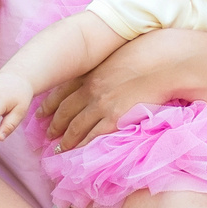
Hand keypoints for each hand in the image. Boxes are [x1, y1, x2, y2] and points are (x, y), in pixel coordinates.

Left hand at [42, 29, 197, 149]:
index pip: (64, 90)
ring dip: (65, 139)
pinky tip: (77, 153)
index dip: (51, 102)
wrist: (164, 62)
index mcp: (92, 72)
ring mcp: (102, 104)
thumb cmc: (149, 54)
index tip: (42, 111)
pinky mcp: (114, 117)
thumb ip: (108, 67)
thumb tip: (108, 73)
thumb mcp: (120, 56)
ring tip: (58, 148)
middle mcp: (92, 88)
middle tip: (46, 133)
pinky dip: (82, 146)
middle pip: (66, 110)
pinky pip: (93, 136)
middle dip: (54, 123)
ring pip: (75, 126)